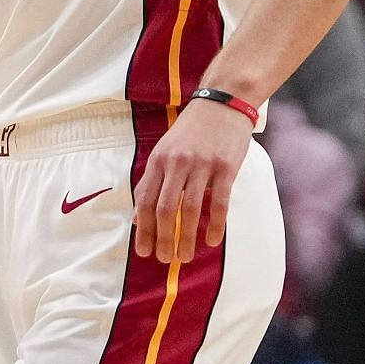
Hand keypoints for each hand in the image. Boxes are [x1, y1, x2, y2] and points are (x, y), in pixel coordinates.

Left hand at [131, 98, 251, 263]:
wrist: (223, 103)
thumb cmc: (193, 131)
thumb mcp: (166, 150)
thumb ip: (153, 181)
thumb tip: (138, 216)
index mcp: (158, 159)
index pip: (145, 199)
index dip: (143, 228)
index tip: (143, 250)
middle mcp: (176, 163)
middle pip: (164, 208)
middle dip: (162, 238)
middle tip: (164, 260)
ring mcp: (201, 165)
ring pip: (189, 209)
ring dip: (186, 237)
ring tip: (185, 256)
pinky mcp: (225, 167)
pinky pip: (218, 202)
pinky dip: (214, 225)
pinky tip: (211, 241)